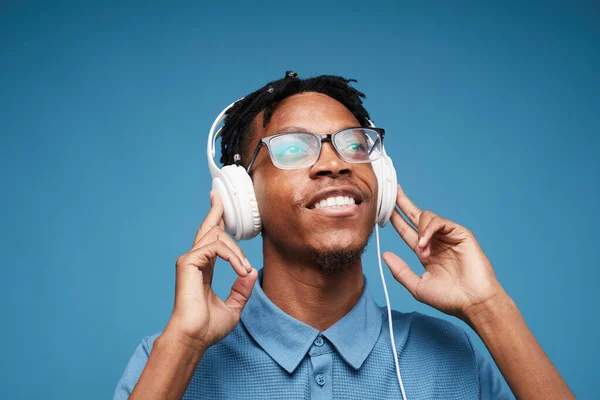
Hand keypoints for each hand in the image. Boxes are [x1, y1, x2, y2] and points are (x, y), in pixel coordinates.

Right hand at [164, 191, 257, 350]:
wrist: (194, 337)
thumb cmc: (208, 327)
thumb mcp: (234, 306)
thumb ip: (242, 288)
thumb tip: (250, 271)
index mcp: (203, 269)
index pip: (212, 240)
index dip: (217, 222)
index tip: (219, 206)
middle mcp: (195, 261)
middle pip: (207, 228)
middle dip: (216, 210)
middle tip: (218, 195)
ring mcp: (190, 260)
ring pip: (217, 237)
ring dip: (237, 251)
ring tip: (244, 269)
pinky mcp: (188, 262)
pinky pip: (215, 247)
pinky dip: (231, 255)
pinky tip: (240, 268)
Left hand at [382, 184, 505, 321]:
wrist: (473, 303)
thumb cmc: (449, 299)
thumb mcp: (418, 286)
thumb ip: (400, 271)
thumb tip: (384, 255)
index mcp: (424, 252)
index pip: (406, 230)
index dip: (395, 219)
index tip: (382, 209)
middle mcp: (435, 241)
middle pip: (415, 216)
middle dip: (403, 203)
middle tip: (391, 191)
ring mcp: (448, 236)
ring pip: (426, 217)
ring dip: (419, 232)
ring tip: (423, 252)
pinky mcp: (460, 233)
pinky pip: (440, 222)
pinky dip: (429, 230)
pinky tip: (426, 244)